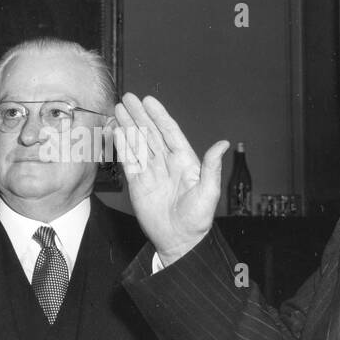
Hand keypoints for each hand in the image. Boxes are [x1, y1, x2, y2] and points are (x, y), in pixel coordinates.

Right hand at [112, 93, 227, 266]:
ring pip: (137, 143)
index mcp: (184, 161)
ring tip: (119, 109)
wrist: (179, 241)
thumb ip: (211, 166)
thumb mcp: (208, 192)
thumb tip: (222, 144)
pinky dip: (122, 145)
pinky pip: (128, 160)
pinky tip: (117, 132)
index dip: (159, 115)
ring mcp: (150, 172)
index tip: (149, 101)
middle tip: (129, 98)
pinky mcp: (137, 184)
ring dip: (129, 125)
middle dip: (139, 115)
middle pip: (150, 133)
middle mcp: (166, 163)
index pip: (169, 132)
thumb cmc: (197, 221)